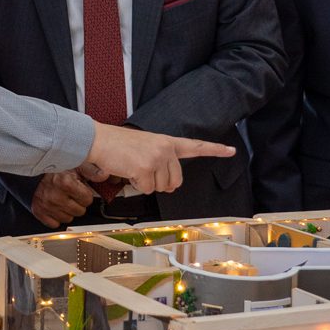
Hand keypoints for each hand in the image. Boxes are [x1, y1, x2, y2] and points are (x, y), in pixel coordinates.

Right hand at [31, 170, 95, 227]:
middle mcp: (55, 196)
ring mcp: (46, 205)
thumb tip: (104, 175)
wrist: (32, 174)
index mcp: (65, 183)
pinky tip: (55, 207)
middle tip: (71, 195)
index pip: (87, 200)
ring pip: (68, 219)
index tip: (80, 191)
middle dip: (78, 204)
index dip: (85, 195)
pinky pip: (55, 224)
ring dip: (67, 211)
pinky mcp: (39, 212)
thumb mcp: (74, 167)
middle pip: (79, 211)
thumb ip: (91, 171)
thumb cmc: (54, 171)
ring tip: (62, 200)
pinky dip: (56, 217)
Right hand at [81, 124, 235, 194]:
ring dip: (145, 183)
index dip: (214, 150)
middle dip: (159, 183)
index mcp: (166, 141)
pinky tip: (127, 170)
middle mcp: (165, 148)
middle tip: (142, 170)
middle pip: (175, 181)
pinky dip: (135, 185)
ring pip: (160, 187)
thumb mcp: (145, 147)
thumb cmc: (117, 145)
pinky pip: (146, 189)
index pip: (195, 146)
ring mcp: (156, 158)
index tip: (231, 150)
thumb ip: (161, 160)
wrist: (97, 139)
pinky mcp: (145, 168)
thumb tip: (168, 184)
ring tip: (132, 166)